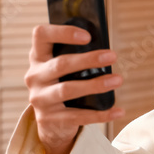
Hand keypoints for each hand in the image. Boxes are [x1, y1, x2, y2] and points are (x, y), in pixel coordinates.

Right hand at [25, 24, 123, 153]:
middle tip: (112, 56)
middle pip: (60, 64)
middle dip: (88, 59)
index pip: (41, 35)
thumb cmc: (63, 84)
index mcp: (38, 58)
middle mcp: (35, 76)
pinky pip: (77, 116)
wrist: (50, 121)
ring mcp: (39, 98)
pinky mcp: (49, 118)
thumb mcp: (64, 69)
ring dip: (95, 85)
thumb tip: (107, 50)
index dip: (62, 33)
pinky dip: (100, 114)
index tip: (88, 36)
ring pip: (67, 89)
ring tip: (118, 80)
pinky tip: (118, 111)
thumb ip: (76, 56)